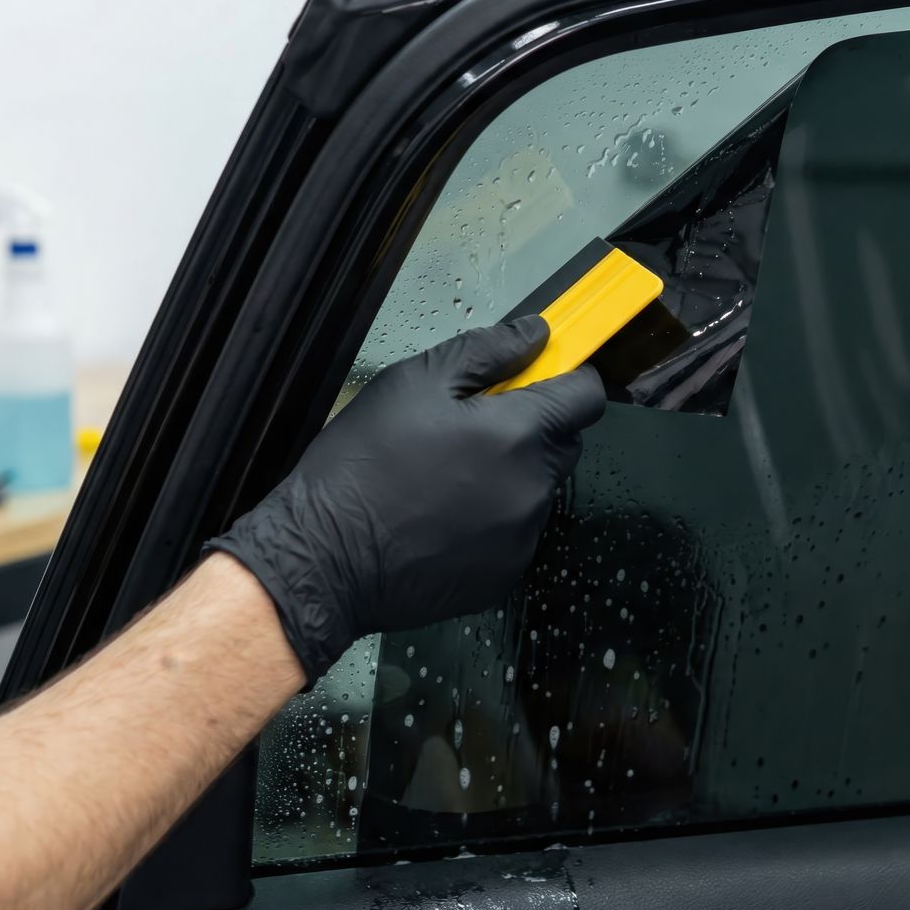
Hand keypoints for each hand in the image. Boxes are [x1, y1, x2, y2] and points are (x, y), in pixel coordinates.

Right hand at [207, 316, 605, 680]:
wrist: (323, 558)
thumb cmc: (361, 465)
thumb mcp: (413, 383)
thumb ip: (486, 351)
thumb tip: (536, 334)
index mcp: (518, 434)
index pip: (587, 397)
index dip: (568, 380)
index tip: (541, 377)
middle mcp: (533, 489)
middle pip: (565, 443)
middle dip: (535, 428)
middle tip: (474, 427)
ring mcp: (522, 538)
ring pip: (539, 489)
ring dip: (513, 475)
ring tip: (448, 476)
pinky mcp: (504, 575)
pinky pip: (516, 533)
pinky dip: (494, 520)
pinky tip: (443, 517)